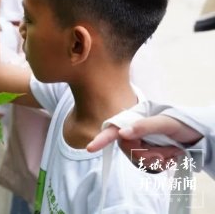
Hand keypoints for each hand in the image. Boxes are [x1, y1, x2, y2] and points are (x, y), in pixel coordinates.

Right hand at [87, 116, 202, 171]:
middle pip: (128, 150)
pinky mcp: (148, 156)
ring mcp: (140, 145)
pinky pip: (148, 168)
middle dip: (147, 155)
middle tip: (166, 154)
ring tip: (172, 152)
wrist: (196, 133)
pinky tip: (170, 158)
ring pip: (138, 161)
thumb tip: (123, 133)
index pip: (113, 130)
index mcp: (133, 120)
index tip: (90, 148)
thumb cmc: (180, 123)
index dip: (101, 139)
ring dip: (157, 160)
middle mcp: (132, 133)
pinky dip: (161, 166)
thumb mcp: (166, 121)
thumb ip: (144, 126)